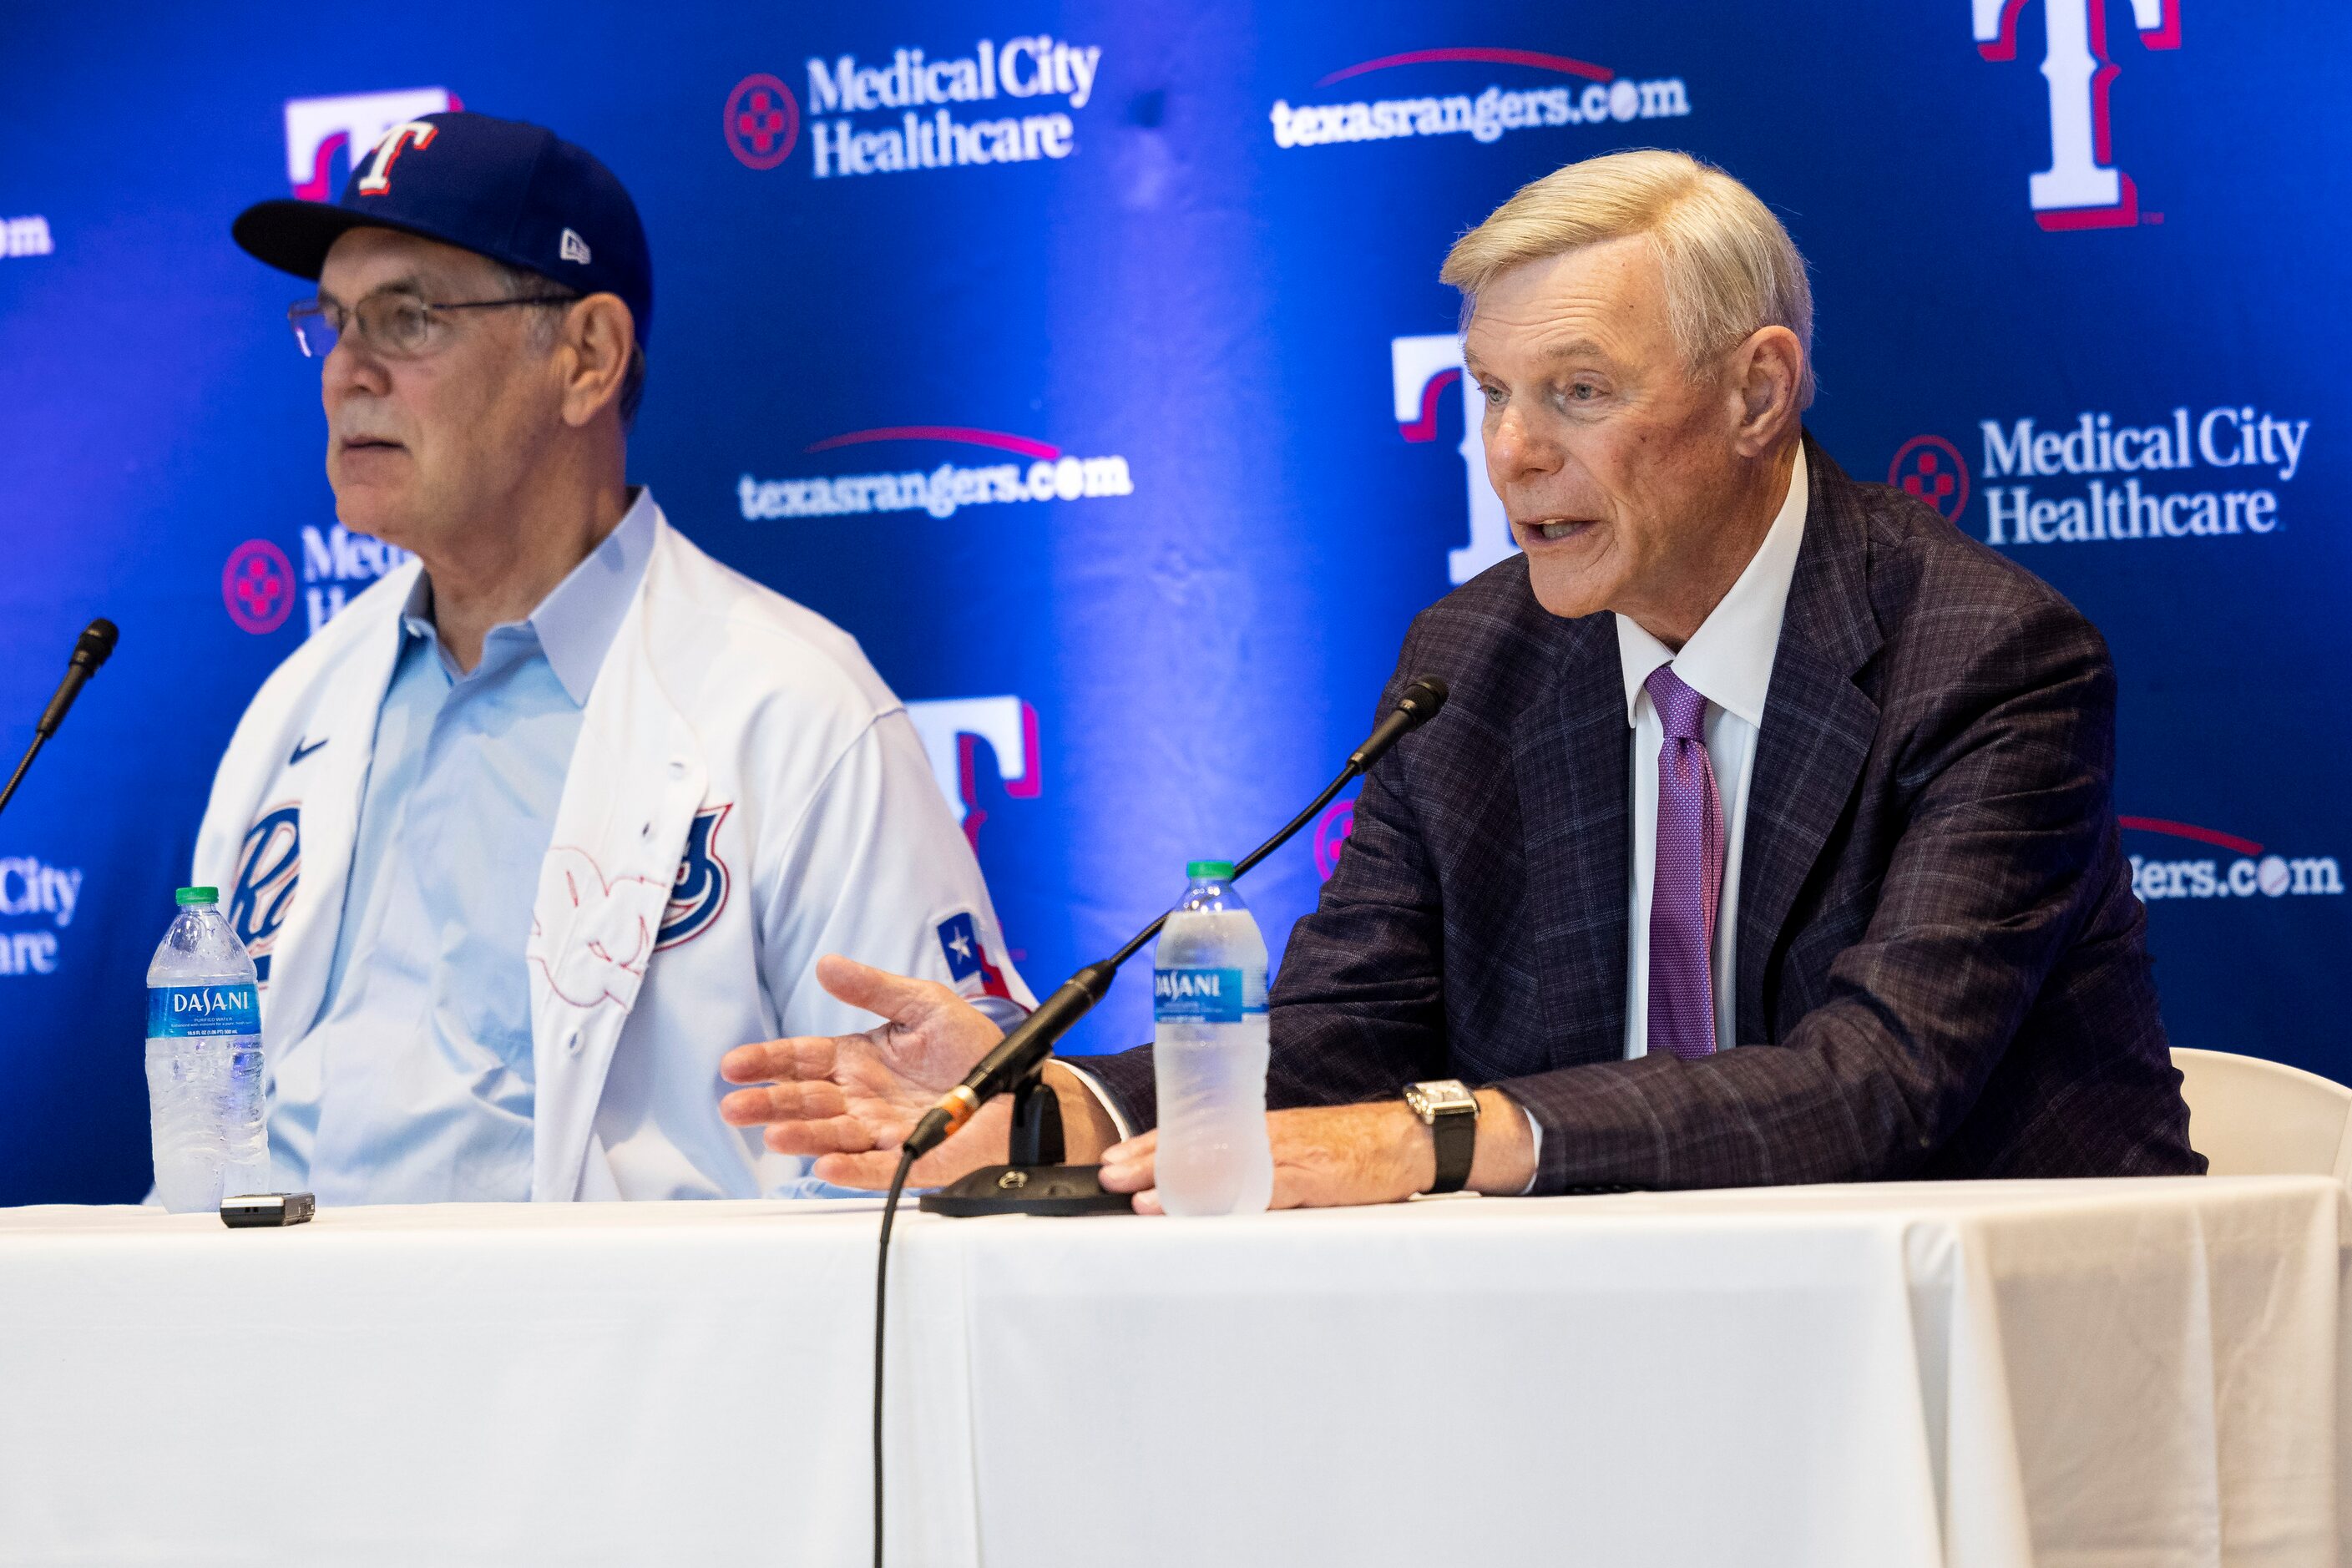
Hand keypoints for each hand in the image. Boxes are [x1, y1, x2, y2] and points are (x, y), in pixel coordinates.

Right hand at [719, 954, 1008, 1188]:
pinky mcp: (914, 1158)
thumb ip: (874, 988)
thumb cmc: (972, 1048)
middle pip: (806, 1102)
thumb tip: (826, 963)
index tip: (733, 1064)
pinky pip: (878, 1167)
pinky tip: (827, 1164)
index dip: (768, 1061)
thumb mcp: (923, 1004)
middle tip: (734, 1106)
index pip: (802, 1060)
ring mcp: (884, 1131)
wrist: (1020, 1084)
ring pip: (833, 1135)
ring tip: (773, 1136)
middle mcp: (862, 1099)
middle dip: (769, 1105)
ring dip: (802, 1137)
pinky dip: (852, 1168)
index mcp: (858, 1060)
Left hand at [1098, 1090, 1533, 1212]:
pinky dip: (1232, 1200)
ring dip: (1179, 1182)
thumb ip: (1258, 1162)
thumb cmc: (1353, 1150)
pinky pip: (1266, 1189)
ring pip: (1223, 1165)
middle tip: (1108, 1174)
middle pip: (1198, 1144)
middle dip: (1149, 1160)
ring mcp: (1289, 1154)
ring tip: (1140, 1198)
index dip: (1152, 1145)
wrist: (1409, 1140)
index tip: (1115, 1158)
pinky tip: (1206, 1211)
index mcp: (1261, 1127)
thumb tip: (1209, 1184)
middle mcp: (1267, 1134)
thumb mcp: (1298, 1150)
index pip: (1196, 1132)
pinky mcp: (1314, 1177)